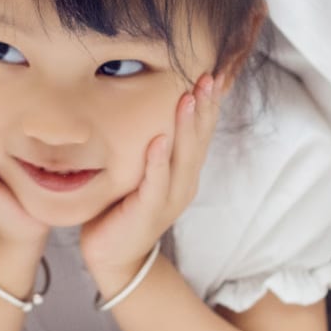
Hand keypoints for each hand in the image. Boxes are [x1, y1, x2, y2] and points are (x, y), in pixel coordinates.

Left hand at [80, 72, 222, 289]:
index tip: (215, 74)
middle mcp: (184, 183)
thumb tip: (149, 104)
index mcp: (185, 172)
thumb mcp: (143, 171)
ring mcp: (169, 199)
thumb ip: (152, 146)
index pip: (202, 132)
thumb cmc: (124, 207)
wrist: (115, 256)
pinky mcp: (148, 212)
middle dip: (204, 107)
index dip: (210, 104)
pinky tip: (158, 140)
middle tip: (208, 77)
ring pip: (183, 157)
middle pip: (199, 140)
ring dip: (186, 126)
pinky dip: (158, 161)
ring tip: (188, 98)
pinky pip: (155, 183)